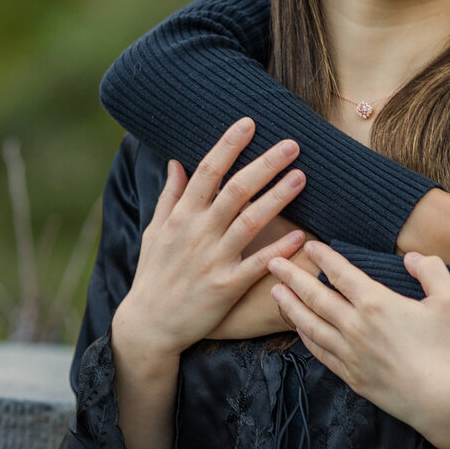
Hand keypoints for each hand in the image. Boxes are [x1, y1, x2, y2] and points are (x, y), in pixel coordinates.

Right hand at [113, 118, 307, 364]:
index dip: (229, 145)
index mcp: (181, 216)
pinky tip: (301, 236)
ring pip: (250, 221)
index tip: (249, 123)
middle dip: (264, 164)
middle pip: (235, 190)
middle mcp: (197, 233)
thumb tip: (176, 162)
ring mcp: (212, 260)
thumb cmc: (153, 276)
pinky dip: (278, 250)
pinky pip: (257, 265)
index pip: (207, 172)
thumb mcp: (154, 233)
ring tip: (301, 177)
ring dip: (277, 197)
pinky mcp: (225, 287)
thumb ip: (169, 197)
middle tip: (292, 144)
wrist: (148, 325)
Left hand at [268, 243, 449, 448]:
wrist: (445, 402)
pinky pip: (321, 352)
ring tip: (275, 293)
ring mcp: (351, 354)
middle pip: (316, 297)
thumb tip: (412, 257)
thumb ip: (432, 271)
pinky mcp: (352, 377)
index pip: (342, 273)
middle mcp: (356, 327)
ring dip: (291, 306)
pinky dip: (305, 337)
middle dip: (293, 277)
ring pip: (311, 325)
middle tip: (273, 263)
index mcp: (377, 304)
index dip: (324, 257)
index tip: (310, 246)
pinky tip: (299, 329)